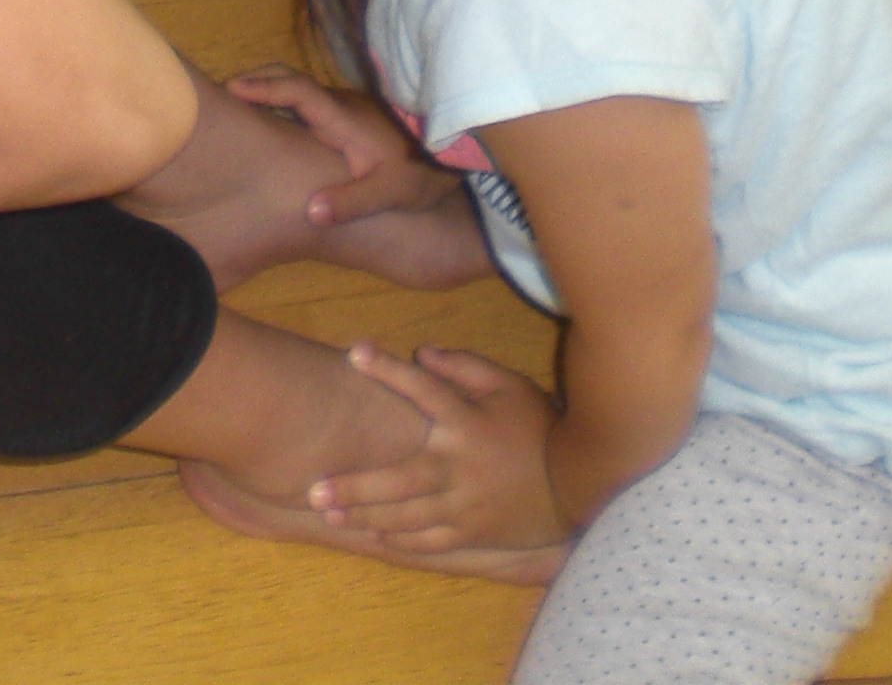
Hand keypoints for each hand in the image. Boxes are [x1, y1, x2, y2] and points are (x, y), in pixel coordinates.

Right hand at [226, 65, 460, 227]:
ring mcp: (342, 108)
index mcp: (343, 118)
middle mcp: (338, 105)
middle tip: (219, 98)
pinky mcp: (346, 117)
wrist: (456, 152)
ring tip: (233, 112)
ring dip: (265, 92)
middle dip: (254, 81)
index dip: (264, 88)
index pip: (297, 90)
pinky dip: (278, 104)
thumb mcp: (393, 191)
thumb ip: (353, 201)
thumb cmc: (423, 169)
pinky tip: (268, 126)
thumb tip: (311, 213)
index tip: (231, 89)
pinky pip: (303, 102)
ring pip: (295, 89)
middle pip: (289, 79)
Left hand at [311, 346, 567, 555]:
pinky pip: (431, 540)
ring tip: (327, 515)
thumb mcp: (510, 386)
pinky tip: (371, 536)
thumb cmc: (538, 427)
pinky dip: (400, 540)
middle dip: (355, 485)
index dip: (388, 369)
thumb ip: (465, 367)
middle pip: (400, 477)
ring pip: (408, 516)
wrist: (579, 485)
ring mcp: (466, 504)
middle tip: (313, 489)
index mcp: (468, 422)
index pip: (423, 390)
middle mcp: (461, 465)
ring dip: (365, 516)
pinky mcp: (474, 532)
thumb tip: (421, 353)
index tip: (352, 352)